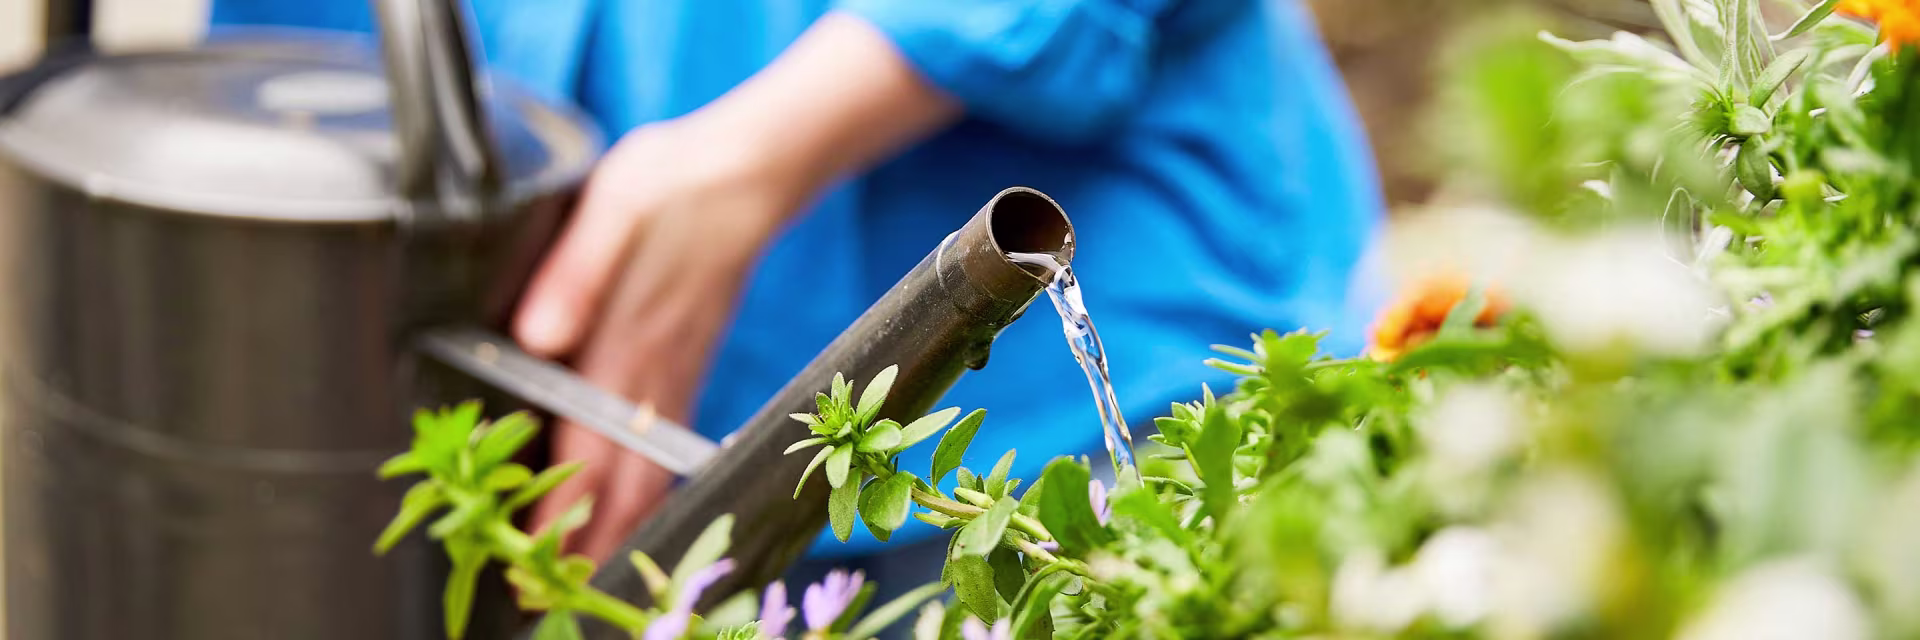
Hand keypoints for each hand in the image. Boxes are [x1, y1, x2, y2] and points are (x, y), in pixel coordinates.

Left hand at [512, 10, 960, 562]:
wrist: (748, 170)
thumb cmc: (673, 180)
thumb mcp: (613, 204)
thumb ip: (574, 272)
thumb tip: (535, 335)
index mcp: (626, 336)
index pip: (585, 441)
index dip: (559, 504)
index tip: (535, 554)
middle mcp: (652, 366)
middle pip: (619, 473)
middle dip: (590, 535)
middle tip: (555, 588)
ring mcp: (676, 367)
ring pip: (646, 464)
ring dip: (620, 520)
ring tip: (594, 571)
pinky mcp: (688, 359)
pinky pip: (665, 440)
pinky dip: (649, 484)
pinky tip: (637, 507)